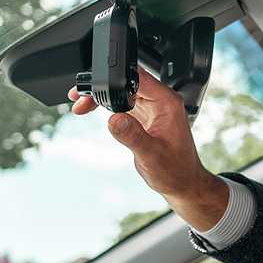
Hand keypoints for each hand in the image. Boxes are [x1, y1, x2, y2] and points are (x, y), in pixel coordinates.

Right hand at [67, 68, 228, 230]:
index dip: (113, 78)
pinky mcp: (145, 116)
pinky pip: (123, 103)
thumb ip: (133, 136)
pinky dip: (107, 106)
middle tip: (80, 100)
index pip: (138, 78)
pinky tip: (93, 111)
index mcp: (167, 102)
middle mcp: (161, 101)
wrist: (183, 184)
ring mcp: (152, 108)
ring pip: (122, 91)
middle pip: (126, 81)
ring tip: (81, 106)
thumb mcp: (151, 155)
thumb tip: (114, 119)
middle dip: (102, 87)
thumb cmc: (176, 171)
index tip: (92, 87)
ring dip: (102, 96)